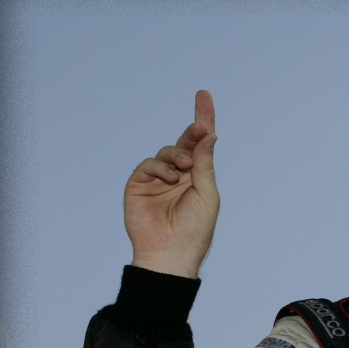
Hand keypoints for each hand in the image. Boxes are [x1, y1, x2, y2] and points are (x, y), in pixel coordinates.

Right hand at [124, 90, 218, 278]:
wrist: (171, 252)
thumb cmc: (195, 228)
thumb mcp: (207, 193)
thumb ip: (204, 164)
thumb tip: (209, 136)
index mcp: (199, 176)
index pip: (201, 144)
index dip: (203, 120)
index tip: (204, 96)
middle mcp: (179, 174)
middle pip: (184, 142)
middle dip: (193, 131)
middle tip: (200, 126)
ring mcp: (158, 179)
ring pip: (167, 152)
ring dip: (177, 156)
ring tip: (184, 170)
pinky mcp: (139, 184)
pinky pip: (148, 164)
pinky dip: (160, 167)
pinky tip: (170, 178)